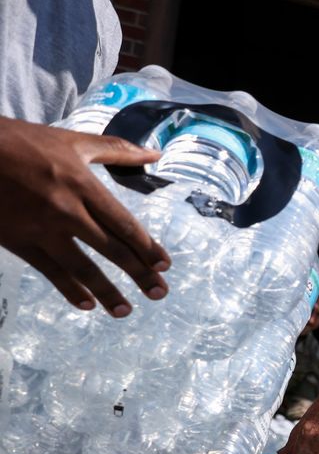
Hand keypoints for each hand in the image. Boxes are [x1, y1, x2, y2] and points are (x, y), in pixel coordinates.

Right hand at [0, 118, 169, 314]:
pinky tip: (86, 304)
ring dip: (106, 292)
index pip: (124, 224)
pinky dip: (69, 289)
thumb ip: (115, 150)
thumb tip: (155, 154)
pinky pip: (49, 270)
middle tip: (159, 293)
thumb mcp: (72, 142)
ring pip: (82, 267)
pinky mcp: (18, 241)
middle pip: (111, 249)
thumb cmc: (21, 142)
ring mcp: (41, 229)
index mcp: (83, 185)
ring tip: (124, 311)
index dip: (147, 247)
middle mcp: (67, 211)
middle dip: (139, 273)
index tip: (164, 266)